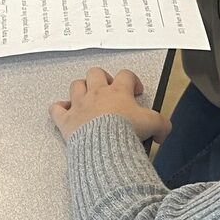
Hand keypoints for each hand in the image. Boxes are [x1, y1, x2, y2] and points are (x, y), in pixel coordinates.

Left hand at [49, 67, 172, 143]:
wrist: (105, 146)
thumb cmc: (125, 133)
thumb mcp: (154, 125)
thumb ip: (162, 125)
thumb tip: (163, 132)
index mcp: (118, 92)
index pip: (126, 75)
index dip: (132, 80)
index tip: (135, 90)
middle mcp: (97, 94)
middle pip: (95, 73)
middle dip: (102, 78)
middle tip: (109, 88)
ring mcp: (80, 106)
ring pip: (76, 86)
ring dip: (81, 88)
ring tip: (87, 95)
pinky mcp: (67, 120)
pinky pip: (56, 108)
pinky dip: (58, 108)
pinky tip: (64, 109)